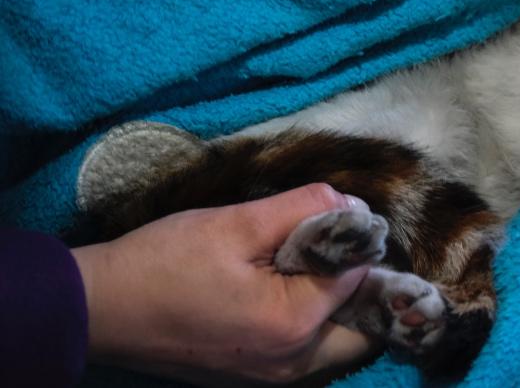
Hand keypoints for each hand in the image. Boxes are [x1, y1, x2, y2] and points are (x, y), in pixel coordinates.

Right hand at [71, 184, 374, 384]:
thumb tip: (354, 207)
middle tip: (331, 248)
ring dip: (336, 306)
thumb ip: (305, 209)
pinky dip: (311, 323)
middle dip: (358, 285)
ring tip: (307, 265)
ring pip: (338, 343)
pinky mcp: (255, 377)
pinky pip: (307, 352)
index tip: (329, 218)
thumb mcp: (237, 222)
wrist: (100, 308)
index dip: (353, 242)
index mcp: (293, 325)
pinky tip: (284, 288)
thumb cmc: (164, 263)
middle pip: (361, 326)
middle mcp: (292, 363)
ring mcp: (272, 377)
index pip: (359, 277)